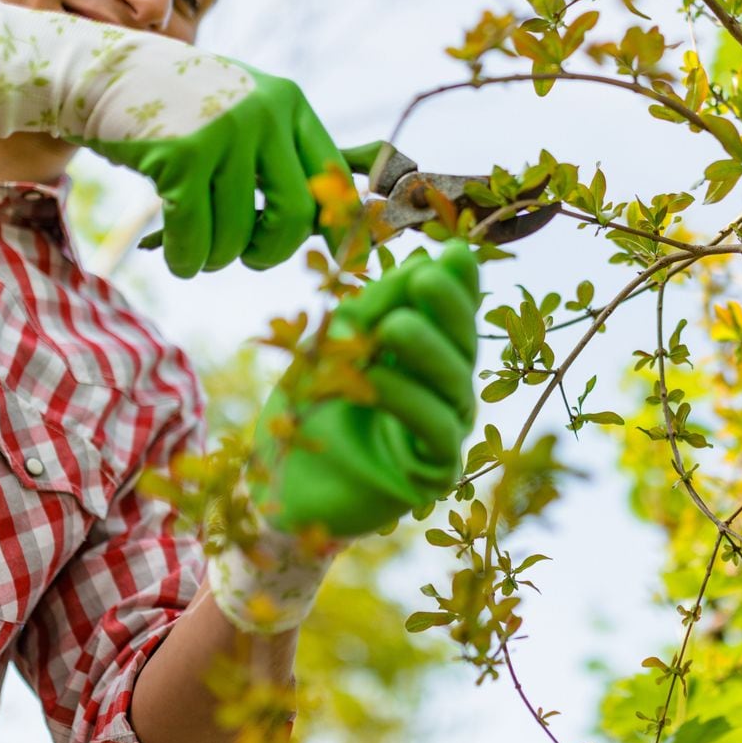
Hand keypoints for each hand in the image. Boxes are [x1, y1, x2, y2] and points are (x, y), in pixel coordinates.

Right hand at [0, 0, 354, 276]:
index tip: (343, 262)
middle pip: (295, 218)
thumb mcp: (240, 113)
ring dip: (215, 258)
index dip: (341, 229)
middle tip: (248, 256)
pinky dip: (184, 259)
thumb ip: (282, 158)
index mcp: (288, 103)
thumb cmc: (177, 108)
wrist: (99, 71)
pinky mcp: (181, 155)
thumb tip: (333, 225)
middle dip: (270, 252)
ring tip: (197, 249)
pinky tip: (175, 256)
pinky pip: (195, 237)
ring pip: (239, 236)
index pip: (334, 179)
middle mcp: (264, 112)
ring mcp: (223, 131)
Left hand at [251, 240, 480, 537]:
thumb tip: (423, 260)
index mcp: (424, 358)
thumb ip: (370, 310)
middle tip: (426, 277)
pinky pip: (436, 429)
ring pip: (454, 384)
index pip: (452, 316)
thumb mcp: (329, 349)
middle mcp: (444, 391)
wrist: (279, 489)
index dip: (458, 286)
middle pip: (462, 345)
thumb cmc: (306, 415)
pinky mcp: (436, 472)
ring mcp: (444, 432)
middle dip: (448, 309)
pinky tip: (376, 378)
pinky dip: (407, 398)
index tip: (452, 253)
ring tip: (393, 325)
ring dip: (425, 349)